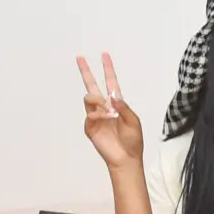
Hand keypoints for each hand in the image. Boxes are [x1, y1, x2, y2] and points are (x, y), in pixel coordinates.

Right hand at [78, 52, 143, 168]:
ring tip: (107, 111)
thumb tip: (111, 97)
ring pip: (89, 98)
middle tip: (79, 58)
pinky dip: (98, 115)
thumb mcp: (134, 120)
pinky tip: (105, 119)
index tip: (104, 54)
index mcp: (116, 103)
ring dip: (97, 101)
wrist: (126, 158)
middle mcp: (104, 107)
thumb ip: (123, 107)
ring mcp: (96, 117)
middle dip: (86, 71)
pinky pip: (89, 115)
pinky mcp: (90, 127)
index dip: (108, 68)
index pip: (110, 82)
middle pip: (92, 85)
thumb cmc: (133, 140)